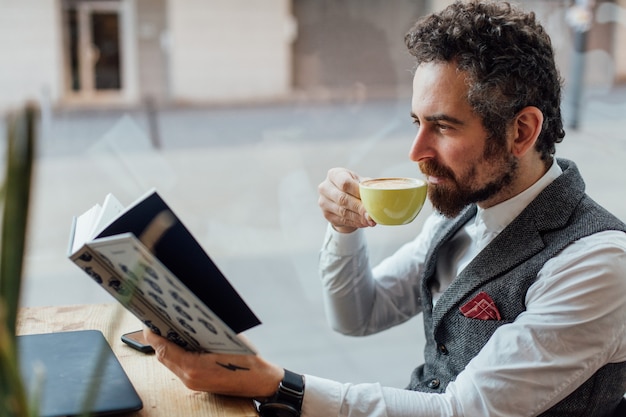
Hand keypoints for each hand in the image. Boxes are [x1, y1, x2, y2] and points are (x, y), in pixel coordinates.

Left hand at [143, 329, 282, 397]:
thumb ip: (203, 332)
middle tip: (159, 321)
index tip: (150, 320)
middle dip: (158, 339)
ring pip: (170, 362)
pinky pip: (179, 367)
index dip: (153, 333)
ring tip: (170, 329)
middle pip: (163, 356)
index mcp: (193, 367)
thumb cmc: (247, 363)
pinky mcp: (197, 383)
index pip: (163, 348)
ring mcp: (192, 383)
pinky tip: (184, 342)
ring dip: (167, 347)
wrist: (261, 382)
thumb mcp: (226, 339)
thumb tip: (187, 319)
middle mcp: (189, 378)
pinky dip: (177, 354)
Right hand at [318, 167, 375, 232]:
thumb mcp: (359, 182)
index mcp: (334, 174)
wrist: (341, 197)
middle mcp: (325, 187)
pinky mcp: (326, 214)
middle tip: (371, 214)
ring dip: (358, 217)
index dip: (358, 192)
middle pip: (343, 199)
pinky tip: (364, 223)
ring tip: (370, 220)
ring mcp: (323, 202)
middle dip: (359, 207)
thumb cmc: (353, 186)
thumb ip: (367, 186)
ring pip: (342, 212)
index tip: (370, 198)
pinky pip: (342, 220)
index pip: (345, 183)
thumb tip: (378, 194)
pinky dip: (355, 222)